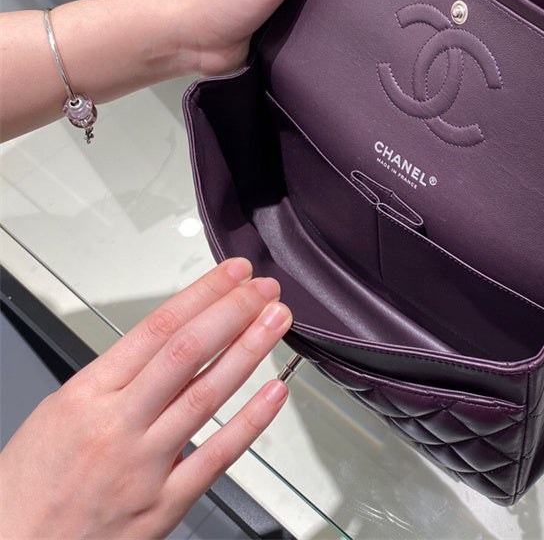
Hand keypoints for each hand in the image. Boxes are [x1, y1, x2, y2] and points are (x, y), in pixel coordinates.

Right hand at [0, 258, 291, 539]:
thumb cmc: (30, 485)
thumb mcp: (61, 411)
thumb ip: (118, 379)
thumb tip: (173, 344)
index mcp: (87, 395)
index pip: (157, 327)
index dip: (203, 294)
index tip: (233, 275)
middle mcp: (116, 425)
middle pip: (186, 353)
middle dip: (233, 312)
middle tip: (263, 290)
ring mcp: (141, 466)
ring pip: (205, 395)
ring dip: (249, 352)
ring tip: (276, 322)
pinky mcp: (161, 505)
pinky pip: (215, 457)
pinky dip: (250, 422)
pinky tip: (274, 392)